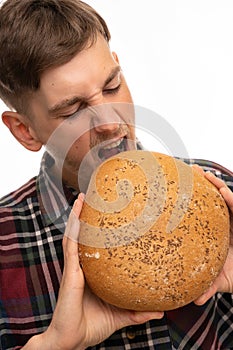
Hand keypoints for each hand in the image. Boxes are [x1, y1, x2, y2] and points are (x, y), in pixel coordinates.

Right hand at [25, 193, 163, 349]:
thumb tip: (160, 310)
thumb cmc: (90, 326)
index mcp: (91, 274)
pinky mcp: (70, 272)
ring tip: (82, 198)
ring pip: (74, 235)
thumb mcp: (120, 316)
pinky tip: (76, 218)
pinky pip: (71, 247)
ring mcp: (74, 268)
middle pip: (82, 236)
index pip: (94, 247)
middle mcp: (81, 267)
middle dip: (85, 216)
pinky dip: (73, 230)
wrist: (71, 341)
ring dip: (76, 216)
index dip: (97, 231)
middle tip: (93, 197)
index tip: (108, 217)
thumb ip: (137, 312)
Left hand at [192, 167, 232, 305]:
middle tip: (189, 172)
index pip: (202, 214)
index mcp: (214, 234)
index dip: (191, 201)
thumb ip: (209, 286)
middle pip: (211, 201)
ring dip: (216, 186)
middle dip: (202, 185)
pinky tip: (224, 192)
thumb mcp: (220, 281)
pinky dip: (231, 200)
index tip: (176, 189)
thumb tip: (195, 300)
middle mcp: (224, 225)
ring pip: (225, 200)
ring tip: (204, 175)